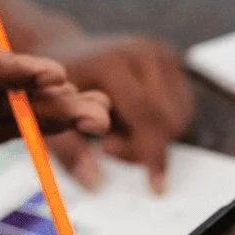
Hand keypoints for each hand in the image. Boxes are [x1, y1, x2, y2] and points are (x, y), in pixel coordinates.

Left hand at [41, 32, 194, 191]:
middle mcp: (141, 51)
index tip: (156, 186)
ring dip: (157, 136)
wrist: (62, 49)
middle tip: (110, 149)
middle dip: (148, 147)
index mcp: (112, 63)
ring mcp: (159, 52)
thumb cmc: (54, 88)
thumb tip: (93, 182)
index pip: (146, 116)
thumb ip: (71, 151)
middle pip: (167, 118)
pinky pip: (181, 105)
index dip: (151, 152)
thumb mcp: (53, 118)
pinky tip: (131, 120)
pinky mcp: (169, 57)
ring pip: (179, 114)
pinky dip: (163, 124)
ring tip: (116, 131)